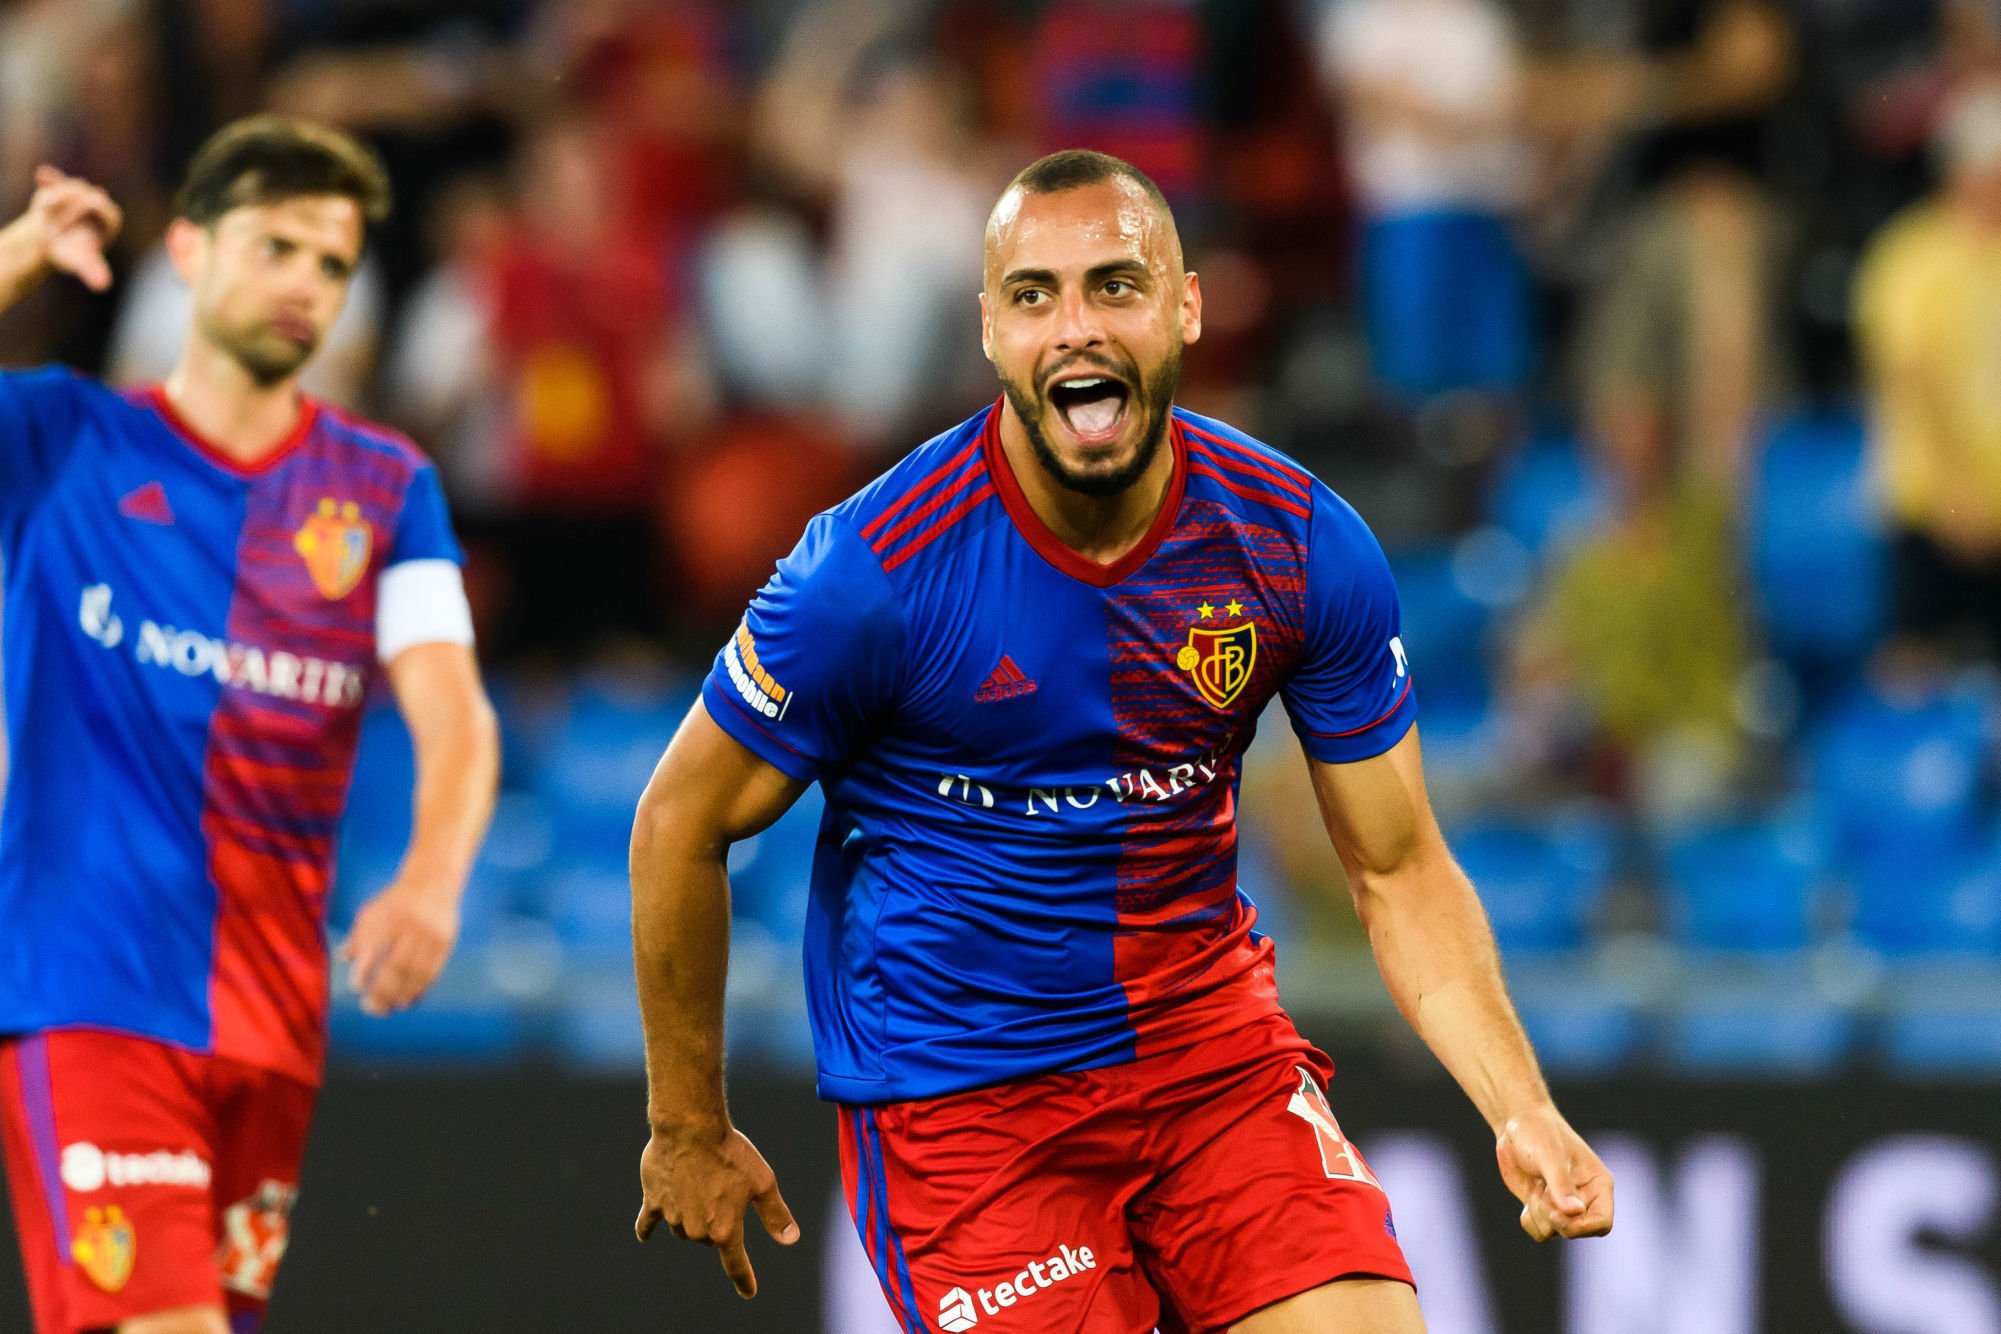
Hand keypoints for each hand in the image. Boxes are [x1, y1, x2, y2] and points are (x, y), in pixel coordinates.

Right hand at [22, 166, 121, 290]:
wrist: (50, 245)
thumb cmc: (70, 254)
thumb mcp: (81, 262)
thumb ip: (93, 271)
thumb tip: (103, 286)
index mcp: (110, 217)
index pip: (101, 207)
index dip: (83, 214)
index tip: (65, 226)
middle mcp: (98, 200)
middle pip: (86, 194)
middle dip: (69, 207)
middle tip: (52, 222)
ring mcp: (78, 192)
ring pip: (69, 187)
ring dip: (55, 197)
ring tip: (44, 209)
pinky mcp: (59, 186)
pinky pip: (55, 180)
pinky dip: (50, 179)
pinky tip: (43, 176)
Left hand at [338, 875, 460, 1015]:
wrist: (433, 882)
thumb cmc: (397, 901)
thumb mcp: (371, 911)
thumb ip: (358, 935)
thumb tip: (343, 956)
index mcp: (387, 919)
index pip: (371, 952)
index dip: (363, 973)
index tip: (357, 988)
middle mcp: (409, 928)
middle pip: (395, 968)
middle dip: (382, 992)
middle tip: (370, 1008)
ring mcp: (429, 936)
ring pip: (415, 973)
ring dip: (401, 995)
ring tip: (389, 1008)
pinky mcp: (445, 943)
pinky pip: (432, 972)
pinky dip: (420, 989)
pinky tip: (409, 1000)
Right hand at [636, 1123, 798, 1297]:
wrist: (690, 1127)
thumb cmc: (730, 1152)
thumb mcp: (762, 1182)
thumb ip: (775, 1214)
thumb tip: (790, 1239)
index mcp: (725, 1229)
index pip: (736, 1263)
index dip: (744, 1279)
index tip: (749, 1292)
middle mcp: (697, 1230)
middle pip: (709, 1238)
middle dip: (718, 1220)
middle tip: (723, 1186)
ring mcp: (673, 1217)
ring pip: (684, 1228)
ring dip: (692, 1215)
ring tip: (700, 1180)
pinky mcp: (653, 1202)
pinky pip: (648, 1222)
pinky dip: (647, 1229)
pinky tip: (645, 1236)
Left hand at [1495, 1103, 1613, 1241]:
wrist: (1516, 1124)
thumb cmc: (1538, 1131)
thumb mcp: (1549, 1154)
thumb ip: (1561, 1184)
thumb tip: (1576, 1212)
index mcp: (1598, 1184)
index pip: (1602, 1222)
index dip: (1581, 1227)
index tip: (1555, 1215)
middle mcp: (1585, 1198)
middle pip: (1578, 1231)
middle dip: (1554, 1219)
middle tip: (1538, 1196)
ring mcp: (1564, 1205)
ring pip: (1556, 1232)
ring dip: (1539, 1216)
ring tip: (1535, 1190)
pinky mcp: (1545, 1208)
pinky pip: (1540, 1232)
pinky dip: (1530, 1220)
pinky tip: (1528, 1197)